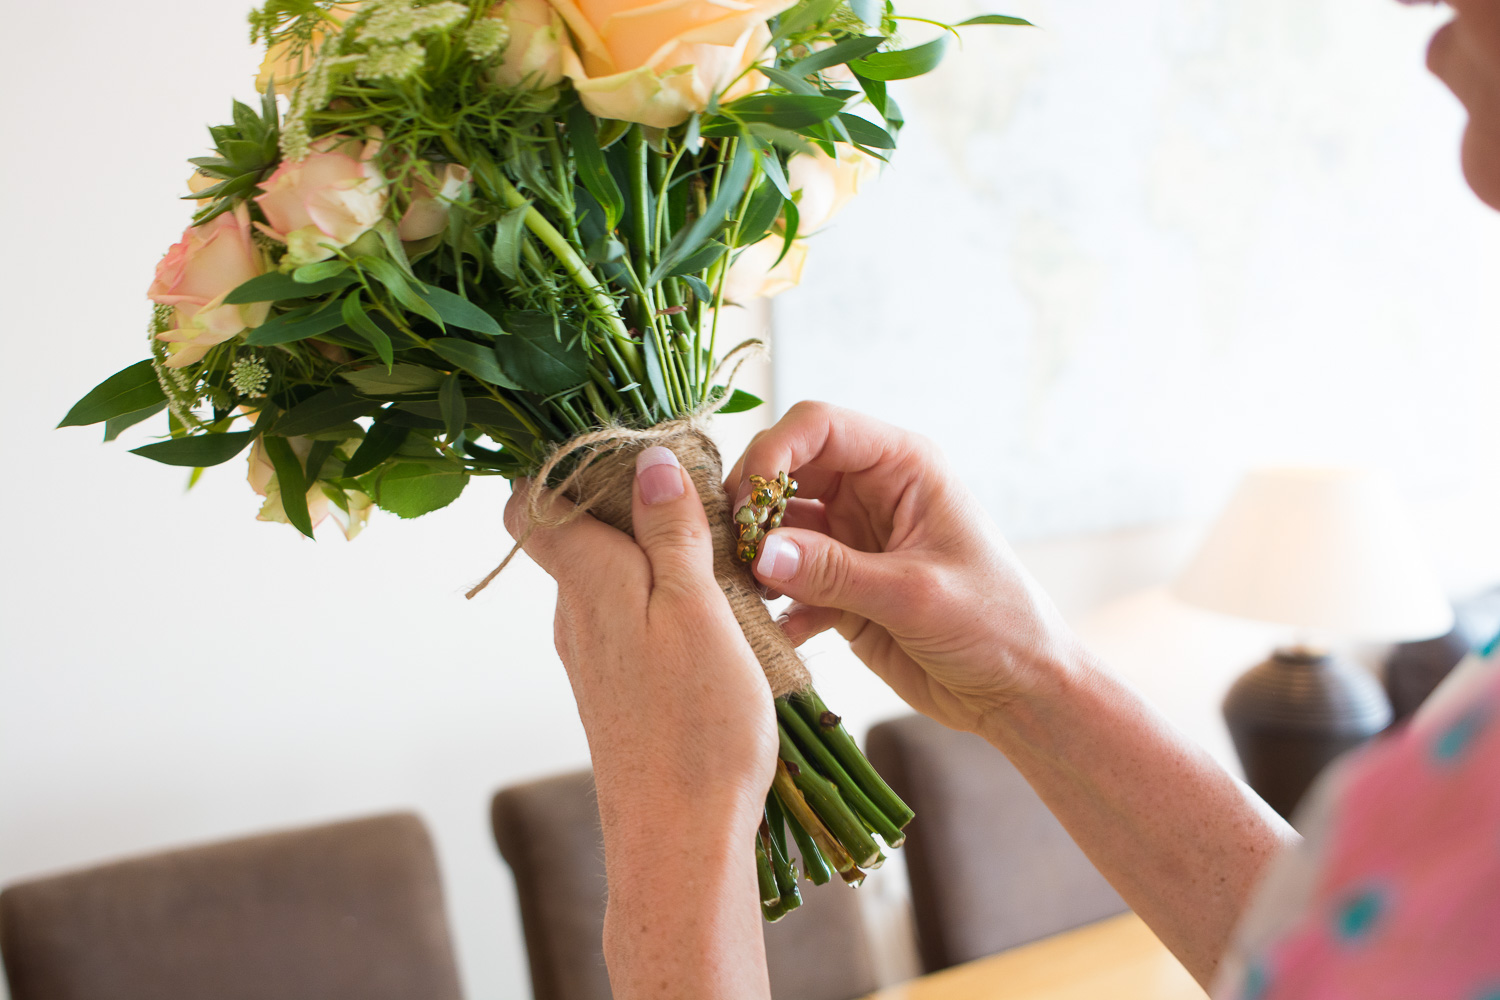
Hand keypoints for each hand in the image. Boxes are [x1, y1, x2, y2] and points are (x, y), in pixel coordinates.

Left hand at [506, 445, 777, 999]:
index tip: (626, 450)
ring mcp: (592, 658)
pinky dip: (663, 602)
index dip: (563, 467)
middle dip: (630, 504)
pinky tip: (715, 619)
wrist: (680, 841)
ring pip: (610, 579)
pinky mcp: (615, 693)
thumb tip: (646, 459)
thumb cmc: (697, 723)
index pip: (529, 505)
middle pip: (576, 535)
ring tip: (724, 557)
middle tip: (703, 497)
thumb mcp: (699, 609)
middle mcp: (574, 616)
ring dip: (656, 556)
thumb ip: (671, 532)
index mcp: (587, 582)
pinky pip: (628, 622)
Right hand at [726, 401, 1090, 733]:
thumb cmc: (995, 626)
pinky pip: (788, 580)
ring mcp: (853, 541)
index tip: (746, 502)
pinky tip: (776, 631)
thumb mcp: (915, 595)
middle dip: (751, 506)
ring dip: (754, 556)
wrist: (1019, 691)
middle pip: (785, 471)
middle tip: (730, 551)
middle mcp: (872, 493)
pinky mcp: (841, 588)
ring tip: (743, 592)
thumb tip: (762, 554)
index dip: (772, 452)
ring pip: (778, 528)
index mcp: (903, 467)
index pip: (818, 427)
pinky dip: (773, 602)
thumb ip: (835, 573)